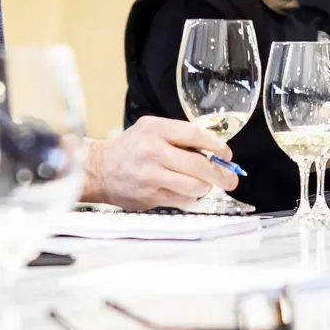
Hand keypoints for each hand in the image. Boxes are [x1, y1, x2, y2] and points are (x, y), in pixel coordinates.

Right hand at [82, 116, 237, 210]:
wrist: (99, 169)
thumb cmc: (129, 148)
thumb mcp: (150, 129)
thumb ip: (177, 134)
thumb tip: (212, 148)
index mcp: (155, 130)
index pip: (195, 135)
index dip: (217, 146)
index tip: (226, 154)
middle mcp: (153, 152)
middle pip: (199, 165)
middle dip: (220, 174)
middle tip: (229, 178)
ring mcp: (151, 176)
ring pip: (194, 186)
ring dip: (206, 187)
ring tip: (206, 185)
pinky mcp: (150, 196)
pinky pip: (183, 200)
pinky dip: (192, 198)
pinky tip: (189, 193)